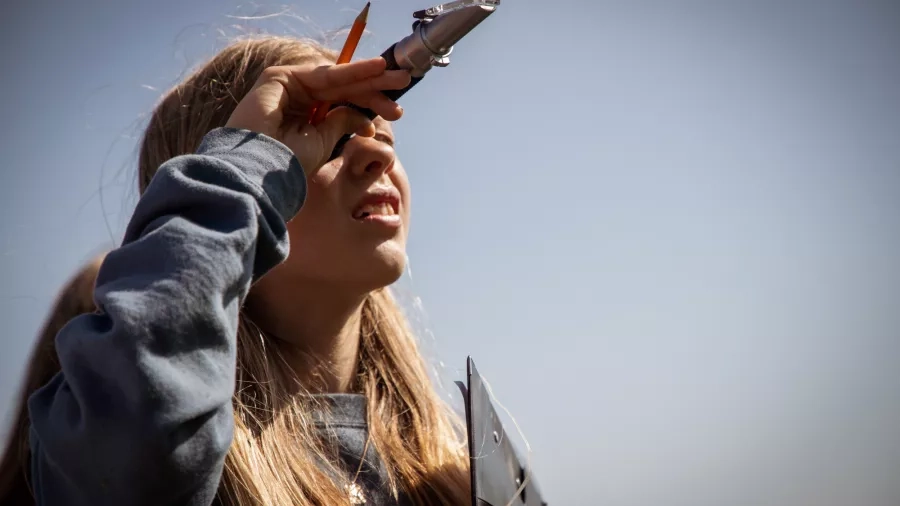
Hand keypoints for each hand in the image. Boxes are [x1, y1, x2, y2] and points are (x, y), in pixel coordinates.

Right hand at [225, 57, 410, 173]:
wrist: (262, 171)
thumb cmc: (289, 164)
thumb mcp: (324, 142)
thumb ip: (341, 123)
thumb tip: (365, 119)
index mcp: (303, 116)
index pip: (341, 103)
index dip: (369, 103)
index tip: (395, 111)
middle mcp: (295, 98)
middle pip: (342, 88)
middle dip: (375, 86)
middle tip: (404, 82)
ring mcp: (287, 86)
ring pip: (338, 79)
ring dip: (371, 77)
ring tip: (400, 78)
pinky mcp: (281, 77)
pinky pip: (326, 74)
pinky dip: (353, 70)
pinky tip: (377, 69)